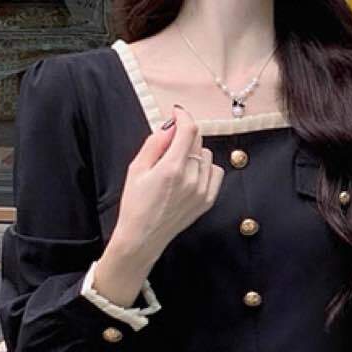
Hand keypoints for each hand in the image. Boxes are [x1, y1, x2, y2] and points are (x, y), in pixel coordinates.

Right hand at [110, 104, 224, 268]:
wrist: (142, 237)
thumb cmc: (135, 204)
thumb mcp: (137, 168)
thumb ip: (155, 143)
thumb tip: (171, 125)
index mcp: (172, 169)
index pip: (188, 130)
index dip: (183, 116)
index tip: (176, 113)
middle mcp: (191, 179)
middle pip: (197, 140)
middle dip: (184, 135)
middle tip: (169, 144)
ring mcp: (202, 191)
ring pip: (206, 155)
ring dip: (194, 152)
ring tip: (178, 164)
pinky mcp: (207, 201)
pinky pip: (215, 172)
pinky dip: (205, 168)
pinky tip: (191, 174)